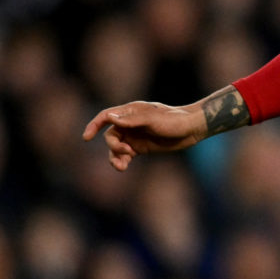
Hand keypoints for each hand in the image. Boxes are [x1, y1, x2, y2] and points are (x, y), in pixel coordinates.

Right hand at [82, 100, 204, 170]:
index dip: (94, 125)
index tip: (86, 138)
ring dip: (115, 157)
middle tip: (127, 152)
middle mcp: (130, 123)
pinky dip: (121, 161)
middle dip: (114, 146)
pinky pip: (124, 155)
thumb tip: (110, 118)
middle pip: (110, 135)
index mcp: (131, 111)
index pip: (106, 116)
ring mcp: (135, 135)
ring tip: (122, 166)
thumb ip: (132, 120)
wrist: (192, 129)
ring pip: (115, 147)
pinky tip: (124, 167)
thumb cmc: (174, 121)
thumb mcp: (154, 120)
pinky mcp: (140, 147)